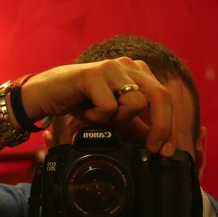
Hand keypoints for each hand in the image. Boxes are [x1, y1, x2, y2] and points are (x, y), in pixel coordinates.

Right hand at [22, 57, 175, 155]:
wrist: (47, 94)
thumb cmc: (82, 103)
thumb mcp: (114, 118)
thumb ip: (137, 127)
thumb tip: (161, 146)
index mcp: (138, 73)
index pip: (165, 98)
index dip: (169, 127)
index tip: (166, 151)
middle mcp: (128, 66)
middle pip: (161, 96)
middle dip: (162, 127)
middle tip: (153, 149)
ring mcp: (112, 67)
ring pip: (136, 102)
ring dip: (119, 120)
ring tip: (100, 118)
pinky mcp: (93, 74)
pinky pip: (109, 107)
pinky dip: (98, 118)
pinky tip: (86, 112)